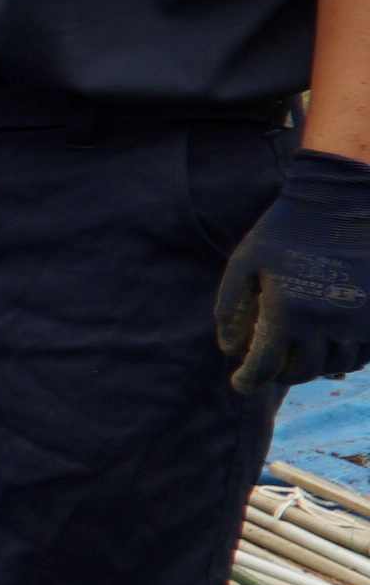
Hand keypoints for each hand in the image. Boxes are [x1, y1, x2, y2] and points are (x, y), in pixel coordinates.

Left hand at [218, 151, 369, 389]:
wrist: (344, 200)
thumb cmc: (287, 229)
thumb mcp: (245, 262)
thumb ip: (231, 307)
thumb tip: (228, 349)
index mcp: (288, 313)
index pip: (265, 367)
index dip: (248, 380)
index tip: (240, 384)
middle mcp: (327, 323)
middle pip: (302, 371)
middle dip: (281, 373)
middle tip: (270, 365)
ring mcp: (360, 321)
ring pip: (336, 365)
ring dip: (314, 365)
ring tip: (299, 353)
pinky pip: (364, 353)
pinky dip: (344, 355)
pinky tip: (329, 343)